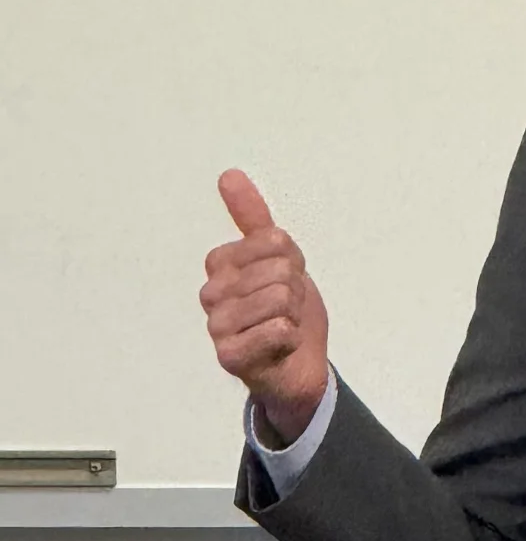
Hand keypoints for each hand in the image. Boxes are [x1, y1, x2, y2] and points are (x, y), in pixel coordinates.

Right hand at [200, 170, 330, 443]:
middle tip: (287, 310)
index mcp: (220, 264)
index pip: (273, 240)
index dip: (294, 262)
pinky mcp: (229, 357)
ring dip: (295, 316)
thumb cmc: (286, 312)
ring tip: (284, 327)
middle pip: (280, 270)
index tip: (286, 282)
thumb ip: (254, 219)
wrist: (298, 366)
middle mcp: (211, 293)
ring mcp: (217, 326)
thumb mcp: (279, 258)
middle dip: (296, 292)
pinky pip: (277, 330)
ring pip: (280, 299)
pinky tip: (280, 347)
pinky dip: (290, 338)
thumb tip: (229, 175)